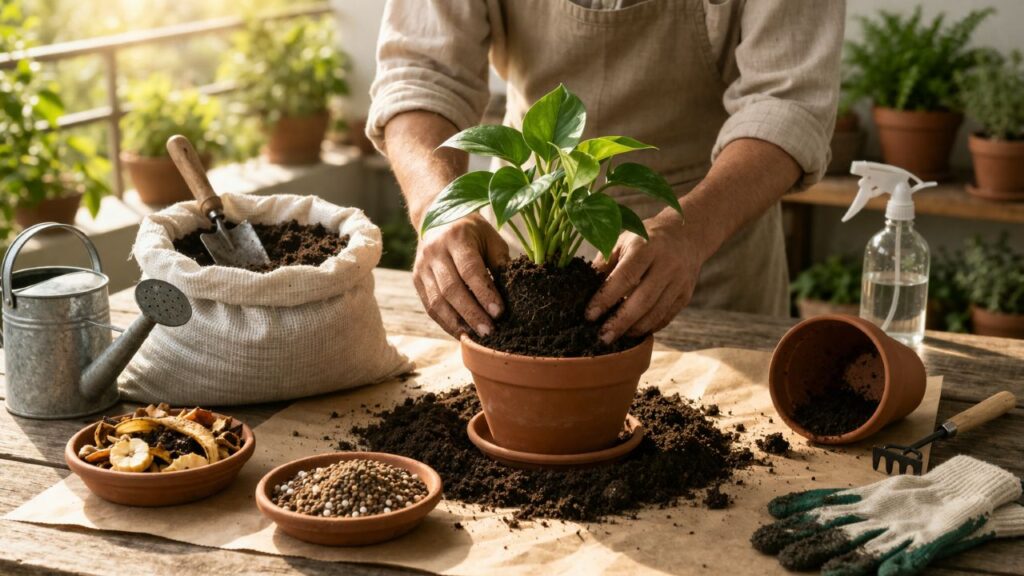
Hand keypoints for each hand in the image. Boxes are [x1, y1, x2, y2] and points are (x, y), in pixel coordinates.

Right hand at [413, 213, 508, 336]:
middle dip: (471, 314)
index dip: (484, 294)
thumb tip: (512, 295)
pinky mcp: (417, 280)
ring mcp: (422, 267)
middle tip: (489, 332)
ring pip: (437, 301)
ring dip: (457, 323)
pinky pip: (430, 306)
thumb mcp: (490, 238)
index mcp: (457, 238)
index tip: (499, 313)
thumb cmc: (472, 231)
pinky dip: (446, 322)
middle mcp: (435, 252)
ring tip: (475, 338)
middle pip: (451, 289)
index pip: (470, 271)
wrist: (437, 217)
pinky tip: (461, 333)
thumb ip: (499, 263)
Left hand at [585, 211, 700, 343]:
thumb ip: (604, 264)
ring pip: (656, 313)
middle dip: (620, 322)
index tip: (589, 315)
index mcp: (646, 247)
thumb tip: (583, 290)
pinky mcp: (686, 295)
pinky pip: (666, 317)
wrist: (685, 234)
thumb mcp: (622, 242)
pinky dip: (649, 327)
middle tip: (602, 338)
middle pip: (643, 300)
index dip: (606, 298)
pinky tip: (634, 331)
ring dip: (634, 329)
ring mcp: (679, 281)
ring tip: (616, 337)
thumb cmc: (645, 240)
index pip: (625, 276)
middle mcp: (666, 264)